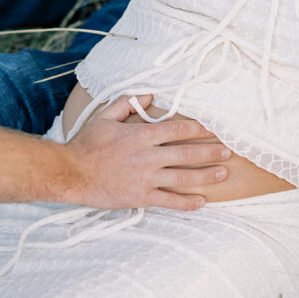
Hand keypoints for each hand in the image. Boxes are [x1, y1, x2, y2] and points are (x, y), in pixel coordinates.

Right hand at [63, 94, 229, 209]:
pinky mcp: (141, 197)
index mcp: (140, 135)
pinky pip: (169, 201)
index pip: (177, 129)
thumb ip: (127, 104)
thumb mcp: (104, 116)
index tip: (212, 129)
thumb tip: (148, 94)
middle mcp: (147, 156)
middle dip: (210, 151)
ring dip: (206, 175)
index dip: (198, 129)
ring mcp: (145, 178)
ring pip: (183, 177)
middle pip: (187, 153)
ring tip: (223, 173)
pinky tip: (201, 202)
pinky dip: (187, 203)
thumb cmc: (86, 144)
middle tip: (227, 150)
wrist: (71, 173)